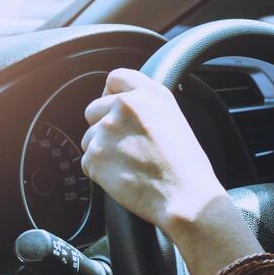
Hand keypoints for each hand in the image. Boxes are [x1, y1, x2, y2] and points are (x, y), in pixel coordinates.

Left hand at [80, 69, 227, 237]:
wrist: (185, 196)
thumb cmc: (186, 166)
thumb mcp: (173, 119)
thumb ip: (146, 106)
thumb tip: (122, 108)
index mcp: (149, 93)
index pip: (115, 78)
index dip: (111, 93)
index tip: (112, 106)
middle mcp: (125, 106)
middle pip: (94, 109)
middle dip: (102, 125)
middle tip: (123, 146)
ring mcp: (107, 130)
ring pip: (89, 137)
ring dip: (102, 151)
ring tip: (129, 165)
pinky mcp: (95, 156)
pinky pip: (87, 161)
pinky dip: (100, 172)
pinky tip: (123, 177)